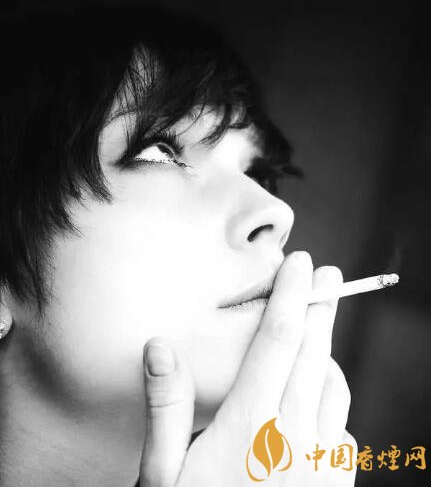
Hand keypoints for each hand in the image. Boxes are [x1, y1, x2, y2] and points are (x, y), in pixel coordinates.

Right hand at [140, 252, 356, 485]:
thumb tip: (159, 346)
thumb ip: (167, 408)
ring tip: (317, 336)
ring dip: (329, 354)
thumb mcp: (164, 475)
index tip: (301, 264)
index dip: (291, 296)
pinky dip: (334, 403)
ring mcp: (322, 465)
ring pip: (336, 389)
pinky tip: (319, 402)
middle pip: (314, 353)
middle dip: (323, 307)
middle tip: (330, 277)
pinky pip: (344, 430)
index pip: (277, 340)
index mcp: (253, 426)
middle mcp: (296, 438)